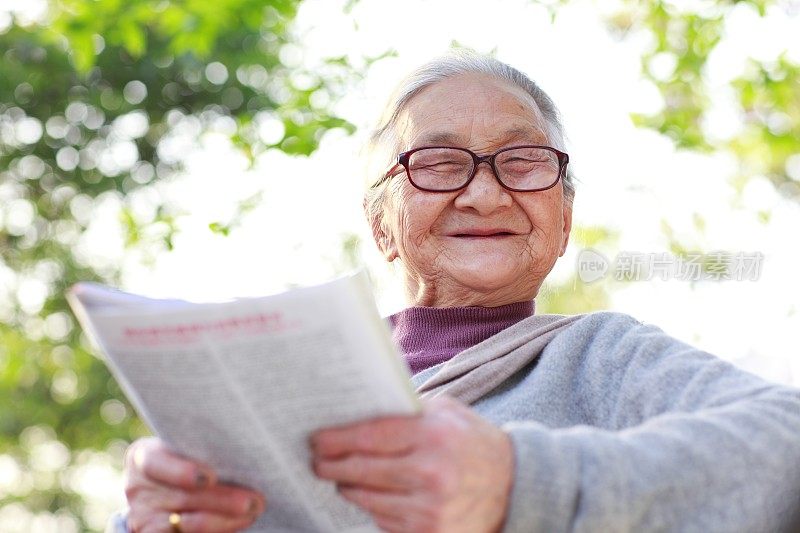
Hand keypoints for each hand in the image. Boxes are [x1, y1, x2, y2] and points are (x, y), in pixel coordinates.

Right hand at [124, 437, 265, 531]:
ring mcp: (144, 517)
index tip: (211, 477)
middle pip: (183, 497)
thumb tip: (244, 449)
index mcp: (143, 457)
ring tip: (253, 511)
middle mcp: (138, 488)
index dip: (182, 472)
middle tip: (255, 500)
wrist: (158, 490)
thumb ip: (201, 448)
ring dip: (227, 519)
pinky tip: (238, 523)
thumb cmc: (183, 458)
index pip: (156, 463)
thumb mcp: (181, 448)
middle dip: (223, 500)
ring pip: (189, 523)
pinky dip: (219, 530)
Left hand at [311, 396, 513, 532]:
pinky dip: (372, 508)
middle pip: (360, 471)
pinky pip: (383, 521)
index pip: (369, 436)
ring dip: (347, 488)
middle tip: (317, 461)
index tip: (316, 439)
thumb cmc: (472, 441)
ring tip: (341, 477)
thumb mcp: (446, 412)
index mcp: (434, 436)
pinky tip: (371, 495)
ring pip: (366, 500)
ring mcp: (430, 510)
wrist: (516, 486)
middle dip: (331, 466)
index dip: (335, 439)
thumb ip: (406, 410)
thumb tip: (356, 408)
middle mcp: (431, 474)